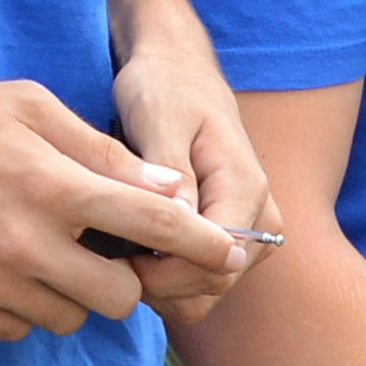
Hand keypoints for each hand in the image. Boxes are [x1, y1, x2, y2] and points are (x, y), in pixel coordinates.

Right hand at [0, 72, 246, 340]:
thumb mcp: (28, 106)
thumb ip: (102, 152)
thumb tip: (169, 188)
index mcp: (52, 184)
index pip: (154, 224)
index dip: (203, 242)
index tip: (229, 254)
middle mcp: (26, 243)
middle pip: (121, 297)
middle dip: (127, 276)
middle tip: (105, 249)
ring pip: (71, 319)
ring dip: (74, 293)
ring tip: (44, 250)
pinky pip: (20, 329)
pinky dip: (25, 305)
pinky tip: (2, 264)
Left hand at [112, 15, 278, 319]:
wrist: (178, 73)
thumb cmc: (165, 88)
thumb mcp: (160, 117)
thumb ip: (172, 171)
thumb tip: (182, 225)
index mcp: (245, 187)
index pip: (218, 260)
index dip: (166, 271)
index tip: (118, 253)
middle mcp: (259, 218)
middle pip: (215, 284)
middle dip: (160, 284)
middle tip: (107, 255)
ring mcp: (248, 233)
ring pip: (207, 293)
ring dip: (160, 288)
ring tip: (116, 252)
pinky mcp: (225, 240)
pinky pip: (200, 283)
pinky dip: (165, 282)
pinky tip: (129, 254)